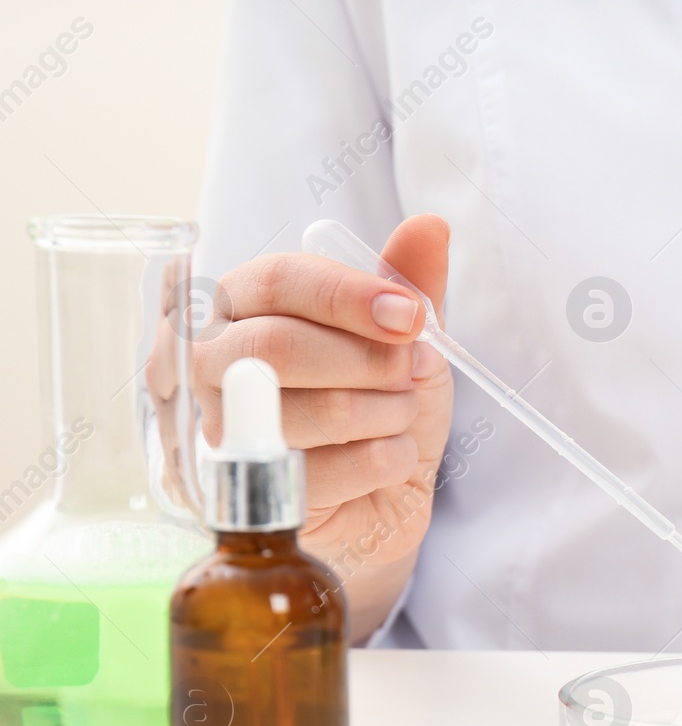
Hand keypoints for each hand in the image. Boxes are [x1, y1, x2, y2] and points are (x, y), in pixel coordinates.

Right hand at [195, 215, 452, 639]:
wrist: (378, 498)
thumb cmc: (374, 403)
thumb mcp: (399, 339)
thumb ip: (407, 284)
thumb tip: (430, 227)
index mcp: (239, 304)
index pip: (279, 282)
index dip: (352, 297)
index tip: (413, 318)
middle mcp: (207, 363)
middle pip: (278, 349)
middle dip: (370, 363)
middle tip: (411, 375)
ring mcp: (213, 433)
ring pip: (306, 413)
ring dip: (385, 414)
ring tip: (400, 415)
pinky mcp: (239, 498)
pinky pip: (326, 474)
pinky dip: (384, 461)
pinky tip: (390, 456)